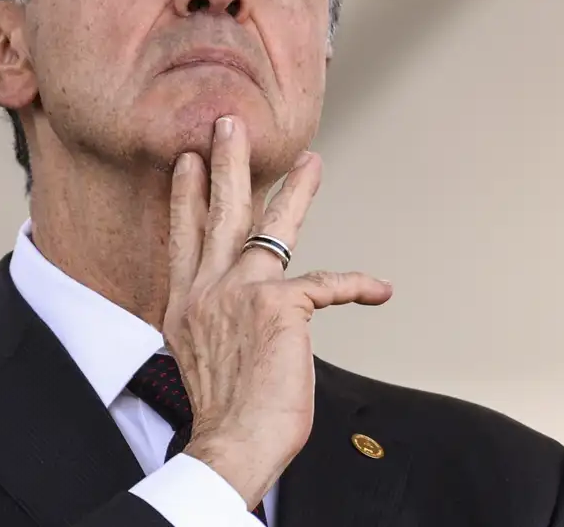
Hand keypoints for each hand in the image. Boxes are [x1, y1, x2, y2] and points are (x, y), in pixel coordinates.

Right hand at [163, 115, 392, 509]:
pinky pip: (327, 283)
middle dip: (225, 163)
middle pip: (217, 213)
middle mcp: (206, 289)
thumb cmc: (224, 410)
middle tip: (229, 122)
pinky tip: (381, 288)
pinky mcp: (279, 306)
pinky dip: (358, 286)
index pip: (183, 236)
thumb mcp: (199, 354)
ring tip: (312, 160)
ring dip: (294, 190)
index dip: (186, 196)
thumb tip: (231, 314)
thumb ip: (211, 320)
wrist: (232, 440)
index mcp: (184, 302)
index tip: (186, 162)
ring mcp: (240, 292)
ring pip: (270, 226)